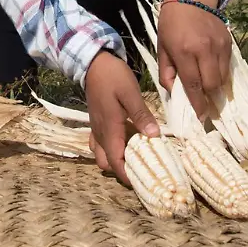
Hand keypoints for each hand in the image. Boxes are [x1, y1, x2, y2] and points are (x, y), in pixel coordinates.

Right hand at [84, 50, 160, 184]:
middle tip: (140, 168)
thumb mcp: (130, 94)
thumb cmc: (113, 77)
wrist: (93, 63)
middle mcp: (100, 132)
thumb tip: (154, 137)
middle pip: (105, 162)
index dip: (126, 176)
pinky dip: (109, 148)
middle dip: (120, 170)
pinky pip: (99, 143)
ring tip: (133, 157)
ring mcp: (96, 127)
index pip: (115, 161)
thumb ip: (141, 116)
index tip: (141, 183)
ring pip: (100, 154)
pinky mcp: (96, 121)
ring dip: (114, 160)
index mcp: (109, 129)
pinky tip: (124, 142)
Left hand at [156, 0, 230, 121]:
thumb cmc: (171, 23)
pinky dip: (222, 74)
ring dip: (217, 88)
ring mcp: (219, 46)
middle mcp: (204, 50)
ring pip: (223, 77)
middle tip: (206, 107)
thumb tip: (172, 92)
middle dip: (210, 99)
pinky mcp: (228, 42)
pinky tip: (214, 75)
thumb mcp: (162, 47)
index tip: (201, 117)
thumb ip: (167, 71)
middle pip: (212, 84)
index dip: (198, 103)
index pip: (194, 84)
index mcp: (185, 52)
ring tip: (210, 93)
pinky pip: (228, 66)